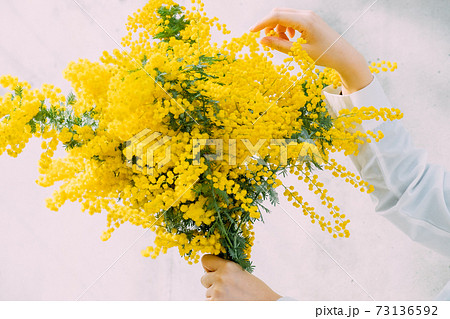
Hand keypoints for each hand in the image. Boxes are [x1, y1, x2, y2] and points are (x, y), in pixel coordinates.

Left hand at [200, 254, 281, 300]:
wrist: (266, 305)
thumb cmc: (255, 290)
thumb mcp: (241, 272)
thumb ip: (225, 268)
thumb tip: (210, 268)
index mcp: (228, 266)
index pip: (205, 260)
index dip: (209, 266)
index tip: (214, 271)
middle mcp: (221, 278)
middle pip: (203, 278)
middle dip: (212, 282)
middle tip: (226, 287)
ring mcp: (217, 293)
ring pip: (207, 292)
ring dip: (215, 295)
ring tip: (231, 297)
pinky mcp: (215, 305)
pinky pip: (208, 302)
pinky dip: (215, 303)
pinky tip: (228, 303)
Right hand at [249, 8, 372, 93]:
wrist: (343, 56)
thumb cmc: (324, 55)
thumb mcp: (299, 53)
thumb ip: (279, 46)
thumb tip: (262, 41)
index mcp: (304, 21)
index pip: (276, 16)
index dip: (261, 24)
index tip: (251, 32)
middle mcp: (306, 14)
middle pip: (279, 12)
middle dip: (269, 25)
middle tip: (266, 41)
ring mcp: (309, 15)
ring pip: (284, 16)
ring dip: (277, 28)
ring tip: (282, 43)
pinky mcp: (310, 19)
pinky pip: (291, 19)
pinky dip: (285, 28)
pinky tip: (289, 39)